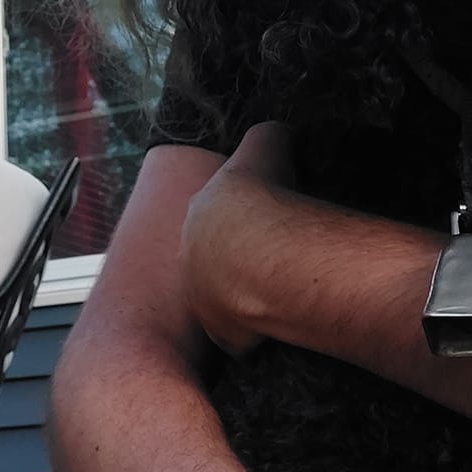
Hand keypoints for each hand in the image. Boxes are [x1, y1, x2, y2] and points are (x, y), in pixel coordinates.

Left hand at [180, 122, 298, 356]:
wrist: (262, 249)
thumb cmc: (265, 194)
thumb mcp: (267, 144)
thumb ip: (268, 138)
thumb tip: (278, 134)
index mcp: (197, 215)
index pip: (214, 219)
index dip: (240, 221)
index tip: (263, 224)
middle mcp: (190, 260)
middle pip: (212, 262)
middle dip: (236, 261)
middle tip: (272, 259)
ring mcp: (203, 301)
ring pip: (223, 300)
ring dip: (245, 298)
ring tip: (281, 291)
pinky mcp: (223, 335)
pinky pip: (241, 337)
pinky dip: (258, 333)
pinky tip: (281, 321)